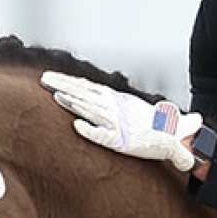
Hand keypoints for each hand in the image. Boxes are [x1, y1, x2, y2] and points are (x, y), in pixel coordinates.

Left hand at [40, 71, 202, 171]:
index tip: (53, 77)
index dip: (69, 82)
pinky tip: (77, 126)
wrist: (171, 136)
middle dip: (63, 86)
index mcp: (116, 99)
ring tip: (56, 96)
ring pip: (91, 110)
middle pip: (84, 94)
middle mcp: (115, 108)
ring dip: (73, 103)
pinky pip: (103, 135)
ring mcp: (117, 123)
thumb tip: (96, 93)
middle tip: (45, 79)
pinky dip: (90, 130)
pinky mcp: (122, 140)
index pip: (87, 87)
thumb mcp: (130, 106)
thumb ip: (113, 101)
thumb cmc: (151, 123)